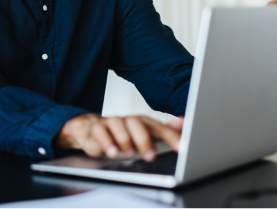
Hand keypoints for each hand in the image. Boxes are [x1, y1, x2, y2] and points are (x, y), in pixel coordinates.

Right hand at [54, 113, 183, 161]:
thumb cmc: (124, 134)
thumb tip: (185, 123)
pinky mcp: (95, 128)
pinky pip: (99, 132)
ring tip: (128, 153)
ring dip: (124, 140)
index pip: (159, 126)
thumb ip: (166, 131)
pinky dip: (105, 142)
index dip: (171, 136)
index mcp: (142, 122)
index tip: (183, 148)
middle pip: (136, 122)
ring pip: (117, 124)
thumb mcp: (146, 134)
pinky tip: (111, 152)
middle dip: (144, 139)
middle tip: (150, 156)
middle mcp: (127, 120)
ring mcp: (110, 122)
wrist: (91, 129)